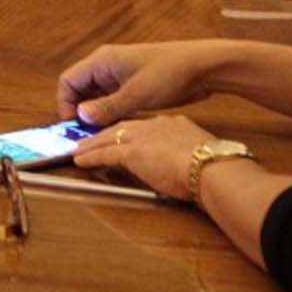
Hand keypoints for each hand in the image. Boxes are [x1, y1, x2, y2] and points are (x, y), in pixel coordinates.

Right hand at [55, 40, 223, 125]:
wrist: (203, 67)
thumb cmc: (169, 74)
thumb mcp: (136, 94)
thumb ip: (106, 107)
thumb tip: (80, 116)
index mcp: (103, 61)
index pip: (68, 81)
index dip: (65, 104)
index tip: (74, 127)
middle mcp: (107, 66)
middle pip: (79, 90)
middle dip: (79, 112)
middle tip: (85, 136)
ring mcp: (119, 75)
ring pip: (94, 97)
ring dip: (95, 115)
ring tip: (100, 136)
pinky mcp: (132, 85)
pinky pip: (110, 100)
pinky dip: (108, 114)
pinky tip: (115, 128)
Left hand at [70, 112, 217, 200]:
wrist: (211, 166)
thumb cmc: (212, 166)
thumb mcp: (198, 154)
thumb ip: (185, 155)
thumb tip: (182, 166)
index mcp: (173, 124)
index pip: (144, 127)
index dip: (130, 133)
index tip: (123, 138)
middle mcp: (154, 125)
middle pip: (122, 128)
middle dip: (105, 134)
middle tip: (90, 140)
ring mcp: (142, 137)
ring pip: (109, 138)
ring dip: (92, 145)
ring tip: (79, 150)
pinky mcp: (132, 152)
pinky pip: (104, 154)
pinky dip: (90, 157)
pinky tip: (80, 161)